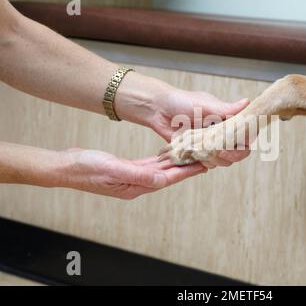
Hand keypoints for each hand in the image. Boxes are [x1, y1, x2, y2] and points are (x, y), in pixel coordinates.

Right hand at [61, 148, 206, 199]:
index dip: (185, 172)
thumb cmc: (86, 168)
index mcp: (135, 186)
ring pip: (159, 169)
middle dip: (185, 167)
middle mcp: (137, 184)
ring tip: (191, 155)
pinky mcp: (127, 169)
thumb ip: (137, 174)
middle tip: (203, 158)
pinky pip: (149, 165)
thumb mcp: (113, 168)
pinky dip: (160, 160)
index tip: (203, 165)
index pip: (167, 178)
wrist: (66, 167)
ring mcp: (132, 178)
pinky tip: (167, 154)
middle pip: (167, 175)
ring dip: (175, 163)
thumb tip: (160, 179)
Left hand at [115, 73, 250, 166]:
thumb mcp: (205, 104)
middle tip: (220, 150)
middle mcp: (221, 135)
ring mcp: (209, 145)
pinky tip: (196, 155)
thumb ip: (226, 109)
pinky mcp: (197, 154)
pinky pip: (206, 164)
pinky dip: (204, 162)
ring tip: (204, 150)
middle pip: (238, 153)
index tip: (238, 143)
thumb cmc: (182, 101)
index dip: (245, 142)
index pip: (246, 136)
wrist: (158, 109)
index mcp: (227, 121)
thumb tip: (248, 102)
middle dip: (231, 155)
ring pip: (223, 161)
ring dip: (216, 159)